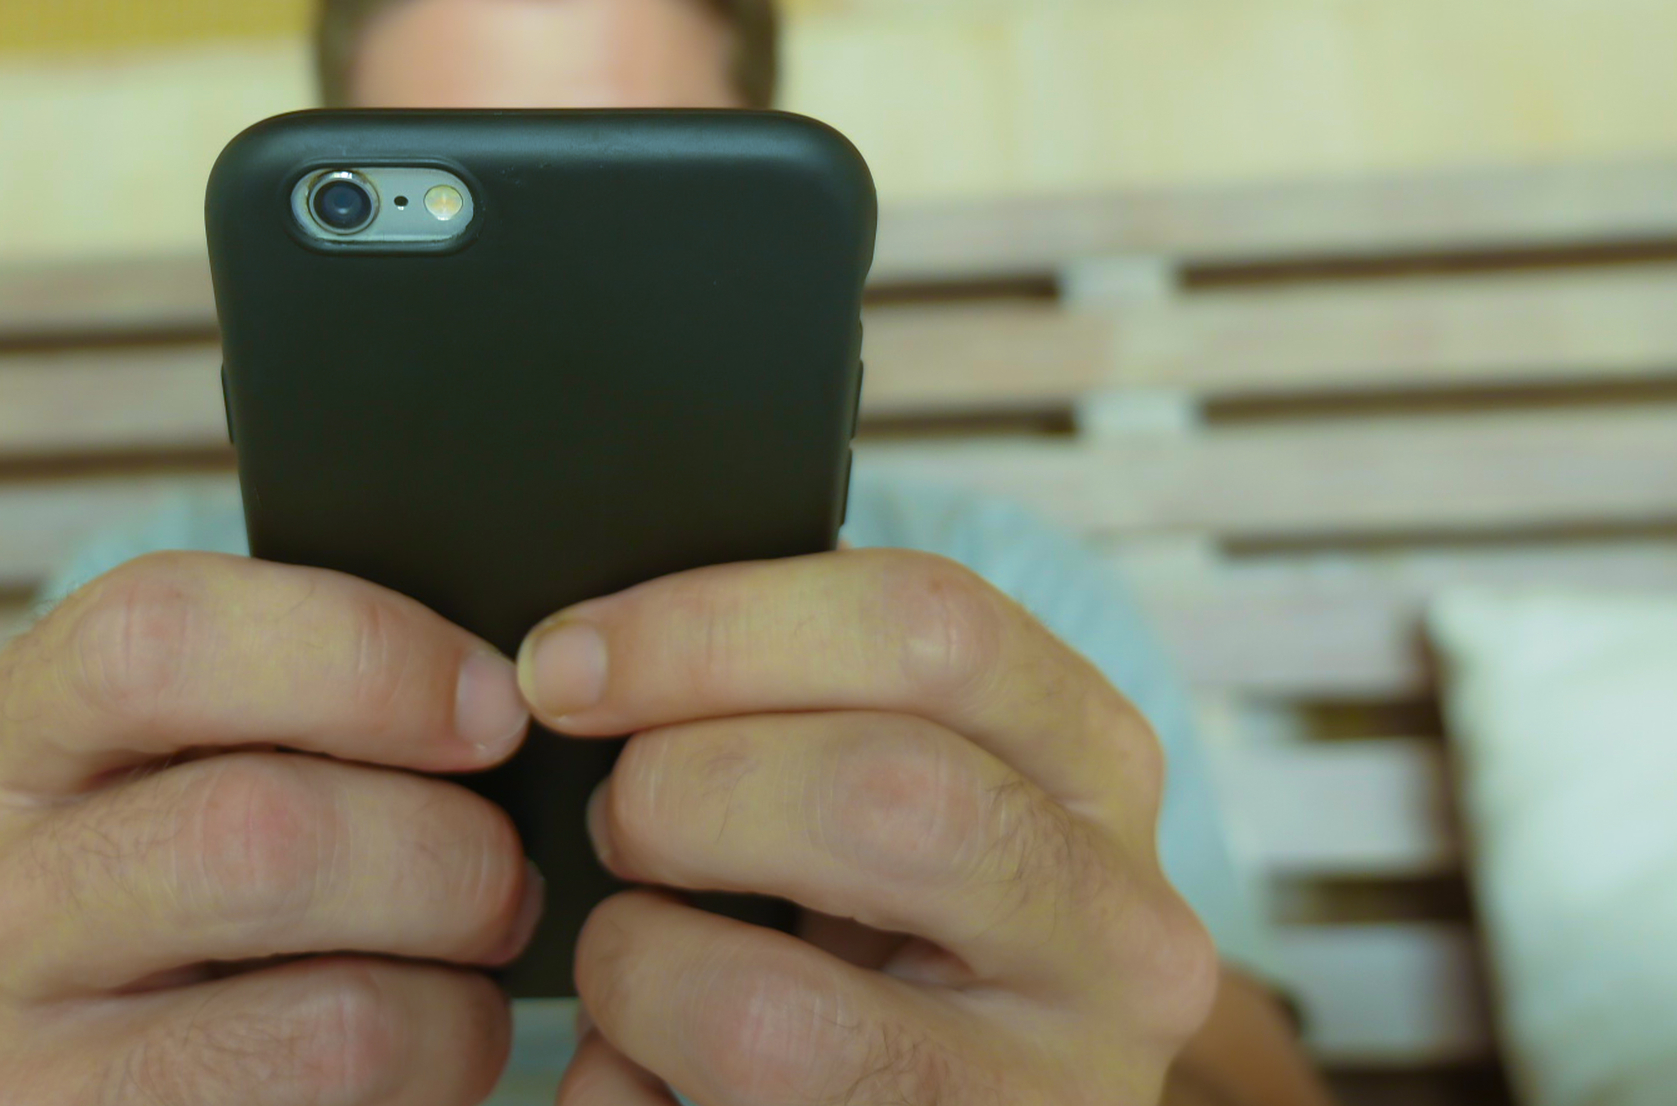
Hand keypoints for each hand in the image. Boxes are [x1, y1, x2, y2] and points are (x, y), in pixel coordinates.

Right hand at [0, 552, 541, 1104]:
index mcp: (11, 739)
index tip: (489, 705)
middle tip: (505, 872)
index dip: (359, 653)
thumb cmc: (206, 899)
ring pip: (332, 1018)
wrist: (122, 1102)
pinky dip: (437, 1072)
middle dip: (445, 849)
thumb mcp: (199, 770)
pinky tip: (423, 1054)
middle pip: (259, 833)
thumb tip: (496, 684)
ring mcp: (14, 1069)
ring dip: (459, 993)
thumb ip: (300, 709)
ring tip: (471, 972)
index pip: (156, 638)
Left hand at [518, 548, 1218, 1104]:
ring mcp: (1046, 1095)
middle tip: (616, 821)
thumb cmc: (899, 925)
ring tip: (630, 956)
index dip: (714, 626)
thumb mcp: (898, 784)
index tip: (567, 662)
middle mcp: (1116, 931)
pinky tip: (627, 1075)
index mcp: (1095, 765)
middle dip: (680, 787)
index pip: (931, 630)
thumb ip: (805, 701)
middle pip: (880, 792)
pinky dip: (621, 1090)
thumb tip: (596, 651)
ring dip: (639, 965)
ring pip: (775, 1016)